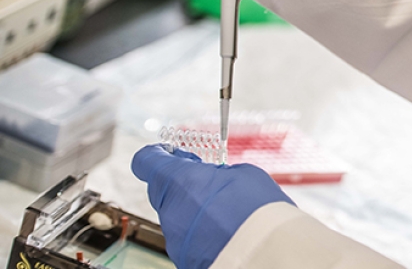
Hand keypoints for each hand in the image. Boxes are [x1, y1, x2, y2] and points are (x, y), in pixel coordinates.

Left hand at [131, 144, 293, 268]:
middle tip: (214, 183)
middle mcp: (169, 211)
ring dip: (197, 211)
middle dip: (186, 185)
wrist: (264, 255)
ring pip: (179, 217)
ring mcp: (174, 239)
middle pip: (165, 191)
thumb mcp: (244, 174)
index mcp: (178, 181)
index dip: (158, 155)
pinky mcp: (184, 259)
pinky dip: (205, 233)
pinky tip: (228, 231)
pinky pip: (190, 238)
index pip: (146, 161)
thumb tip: (216, 179)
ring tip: (229, 213)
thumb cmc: (256, 211)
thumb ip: (220, 174)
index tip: (172, 154)